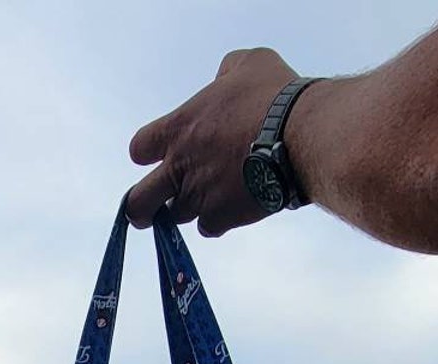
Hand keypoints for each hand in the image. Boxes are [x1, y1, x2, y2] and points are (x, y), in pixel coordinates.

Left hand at [127, 47, 299, 235]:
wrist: (300, 136)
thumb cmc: (274, 96)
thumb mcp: (248, 63)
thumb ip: (225, 73)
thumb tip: (222, 81)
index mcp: (178, 129)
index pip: (139, 149)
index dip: (148, 154)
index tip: (160, 156)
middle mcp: (180, 167)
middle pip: (138, 202)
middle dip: (140, 209)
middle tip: (150, 210)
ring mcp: (197, 196)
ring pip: (176, 215)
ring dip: (189, 208)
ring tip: (211, 196)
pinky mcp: (219, 217)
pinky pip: (208, 227)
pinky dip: (217, 220)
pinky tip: (232, 206)